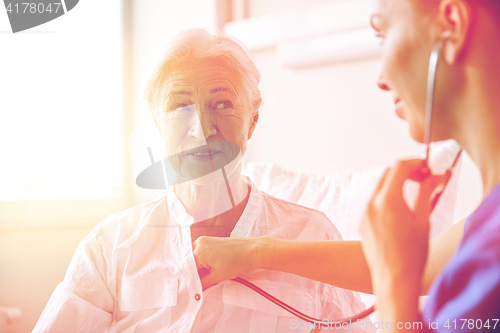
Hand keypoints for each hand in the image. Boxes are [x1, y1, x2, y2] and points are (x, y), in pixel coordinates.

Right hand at [192, 236, 274, 289]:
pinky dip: (202, 262)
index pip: (186, 269)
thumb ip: (202, 284)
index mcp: (198, 250)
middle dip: (193, 274)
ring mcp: (204, 240)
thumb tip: (193, 291)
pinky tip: (208, 270)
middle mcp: (198, 242)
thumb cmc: (238, 262)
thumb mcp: (217, 276)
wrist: (253, 250)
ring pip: (194, 258)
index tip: (190, 290)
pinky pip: (200, 253)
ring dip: (197, 268)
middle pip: (189, 262)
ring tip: (204, 278)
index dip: (188, 280)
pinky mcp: (210, 241)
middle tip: (197, 286)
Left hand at [359, 159, 451, 294]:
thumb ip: (425, 192)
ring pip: (380, 188)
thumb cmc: (411, 254)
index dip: (415, 162)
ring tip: (414, 194)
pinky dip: (387, 199)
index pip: (399, 167)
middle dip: (405, 171)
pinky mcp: (362, 223)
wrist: (393, 279)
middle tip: (423, 178)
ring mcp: (364, 213)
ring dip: (396, 185)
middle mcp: (371, 203)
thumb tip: (433, 176)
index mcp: (387, 200)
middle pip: (387, 174)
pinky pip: (374, 203)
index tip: (427, 167)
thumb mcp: (423, 219)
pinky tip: (401, 211)